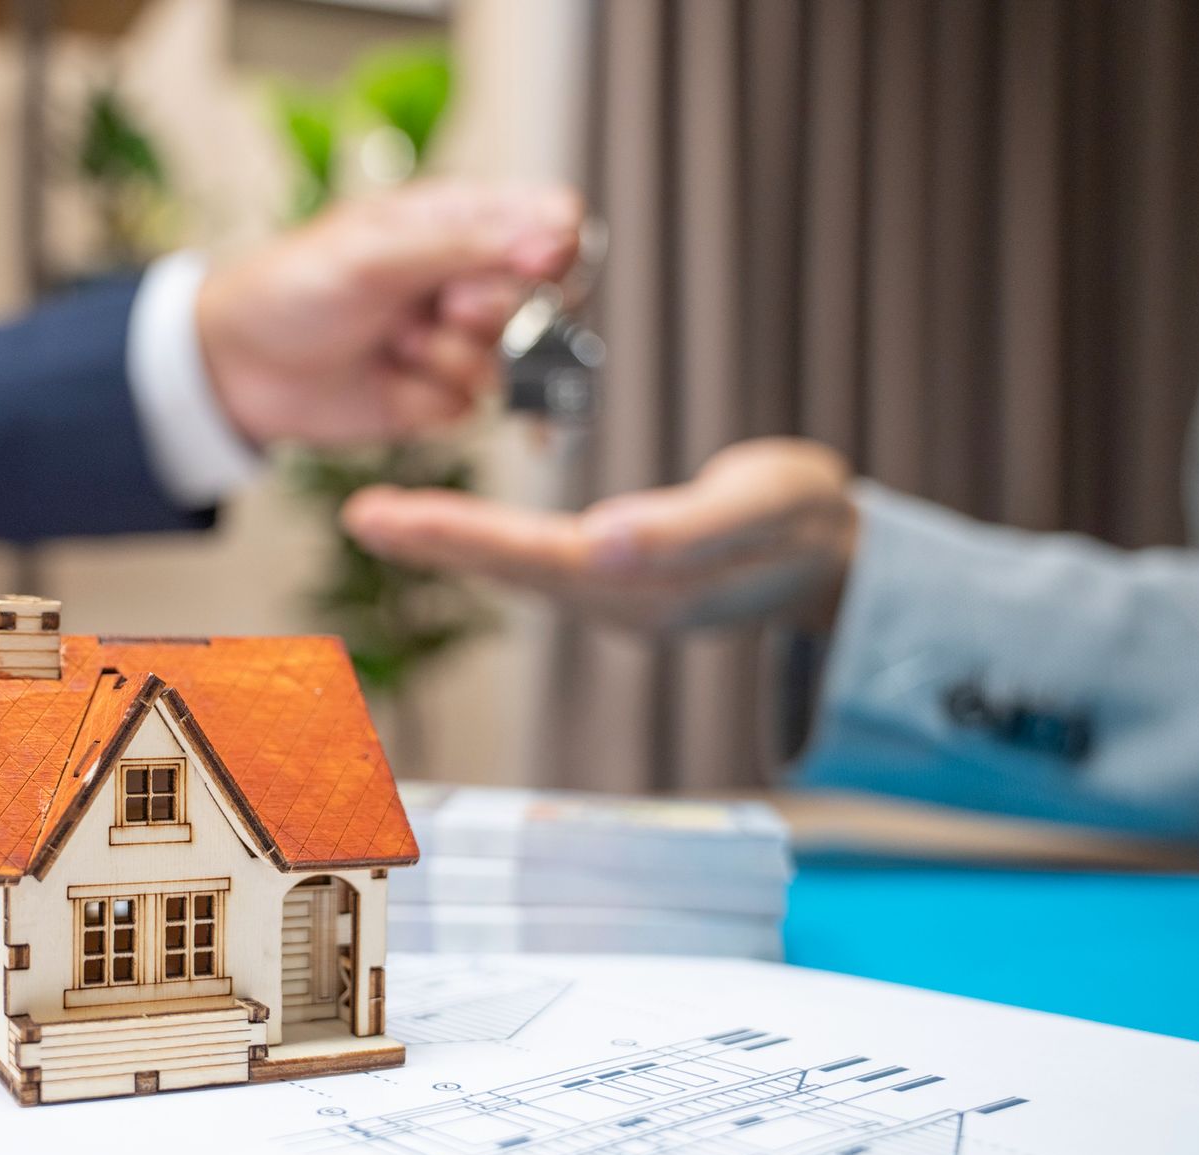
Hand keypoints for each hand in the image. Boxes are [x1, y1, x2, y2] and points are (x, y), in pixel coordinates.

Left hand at [197, 181, 582, 448]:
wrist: (236, 369)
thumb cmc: (294, 287)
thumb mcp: (378, 253)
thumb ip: (469, 245)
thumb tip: (558, 238)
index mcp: (461, 220)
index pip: (554, 222)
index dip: (556, 250)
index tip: (534, 268)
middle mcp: (472, 279)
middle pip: (550, 301)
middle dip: (498, 313)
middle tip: (447, 308)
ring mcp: (460, 342)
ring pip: (514, 362)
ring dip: (453, 358)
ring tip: (395, 343)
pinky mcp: (442, 397)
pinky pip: (472, 406)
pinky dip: (429, 398)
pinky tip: (388, 378)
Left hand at [340, 437, 859, 634]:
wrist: (835, 553)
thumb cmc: (805, 518)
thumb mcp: (765, 504)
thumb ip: (687, 529)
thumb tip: (602, 544)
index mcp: (650, 587)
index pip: (539, 560)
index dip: (464, 538)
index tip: (396, 517)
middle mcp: (622, 606)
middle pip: (512, 572)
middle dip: (435, 542)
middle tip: (362, 515)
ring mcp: (619, 602)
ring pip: (518, 572)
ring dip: (451, 545)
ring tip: (381, 518)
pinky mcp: (618, 586)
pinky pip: (537, 567)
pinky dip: (486, 546)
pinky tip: (449, 530)